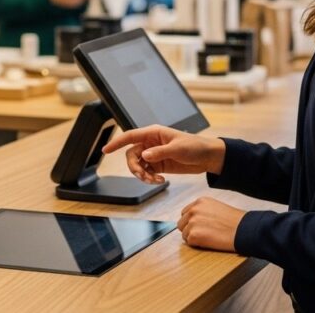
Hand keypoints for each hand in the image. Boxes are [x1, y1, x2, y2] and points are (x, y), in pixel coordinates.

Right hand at [101, 125, 225, 184]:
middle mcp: (150, 143)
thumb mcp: (178, 148)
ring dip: (143, 175)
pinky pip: (147, 172)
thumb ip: (159, 152)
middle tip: (144, 176)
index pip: (130, 136)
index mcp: (153, 133)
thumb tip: (144, 156)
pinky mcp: (159, 165)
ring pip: (138, 165)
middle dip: (135, 167)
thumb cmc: (195, 146)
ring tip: (154, 181)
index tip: (106, 150)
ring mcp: (154, 155)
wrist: (208, 157)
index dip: (116, 142)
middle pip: (131, 154)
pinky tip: (160, 181)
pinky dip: (150, 179)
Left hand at [178, 197, 244, 251]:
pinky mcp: (193, 234)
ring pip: (184, 234)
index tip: (199, 227)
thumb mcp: (217, 208)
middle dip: (190, 229)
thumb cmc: (236, 221)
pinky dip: (197, 244)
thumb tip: (195, 220)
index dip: (191, 222)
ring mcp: (192, 222)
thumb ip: (204, 211)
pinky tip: (209, 242)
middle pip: (182, 223)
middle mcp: (194, 210)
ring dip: (194, 238)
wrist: (243, 230)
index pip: (186, 213)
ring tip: (209, 238)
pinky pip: (189, 242)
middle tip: (203, 235)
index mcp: (200, 202)